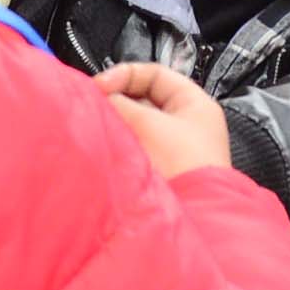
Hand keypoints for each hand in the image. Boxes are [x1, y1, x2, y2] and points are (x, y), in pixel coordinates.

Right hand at [98, 61, 233, 182]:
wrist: (193, 216)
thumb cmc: (182, 166)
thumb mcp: (148, 124)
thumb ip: (120, 104)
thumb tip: (101, 97)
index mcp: (194, 104)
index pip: (154, 74)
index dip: (125, 75)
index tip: (100, 86)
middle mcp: (187, 124)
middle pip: (144, 100)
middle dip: (118, 103)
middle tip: (95, 107)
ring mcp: (174, 150)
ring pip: (137, 126)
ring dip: (118, 126)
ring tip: (100, 129)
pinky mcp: (162, 172)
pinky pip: (135, 150)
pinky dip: (121, 147)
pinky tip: (107, 150)